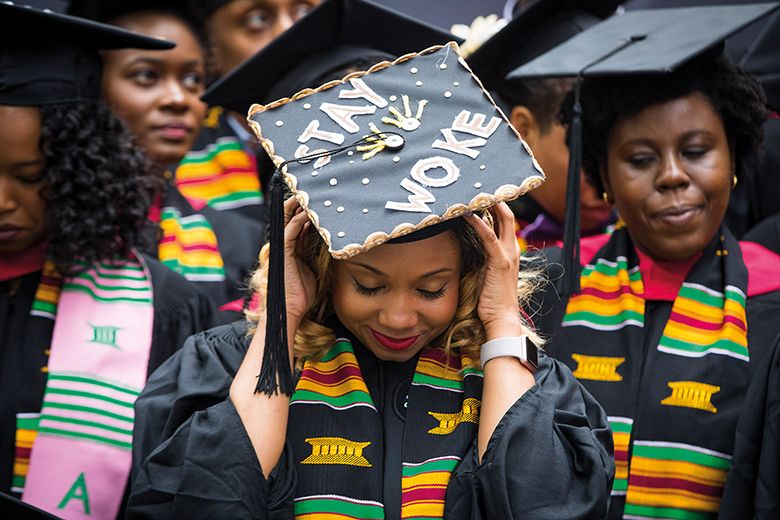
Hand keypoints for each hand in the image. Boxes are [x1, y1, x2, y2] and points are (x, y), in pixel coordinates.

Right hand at [282, 197, 316, 326]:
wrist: (293, 309)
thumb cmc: (306, 293)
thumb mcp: (318, 267)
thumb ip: (322, 253)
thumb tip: (335, 240)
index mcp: (294, 245)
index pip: (299, 219)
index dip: (309, 207)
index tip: (323, 197)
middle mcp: (287, 243)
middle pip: (291, 214)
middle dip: (302, 200)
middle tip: (317, 189)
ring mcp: (283, 246)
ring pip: (288, 217)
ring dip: (301, 204)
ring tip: (314, 193)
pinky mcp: (282, 251)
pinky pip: (291, 229)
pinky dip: (300, 219)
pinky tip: (311, 212)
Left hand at [464, 203, 522, 338]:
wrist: (501, 319)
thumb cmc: (491, 301)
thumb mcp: (486, 275)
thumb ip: (482, 261)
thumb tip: (468, 249)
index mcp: (509, 253)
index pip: (505, 222)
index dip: (496, 206)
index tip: (482, 194)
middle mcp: (511, 250)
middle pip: (507, 215)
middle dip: (496, 198)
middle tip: (481, 185)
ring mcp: (507, 255)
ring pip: (501, 220)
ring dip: (487, 205)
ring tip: (473, 192)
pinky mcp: (499, 262)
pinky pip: (489, 237)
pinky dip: (479, 223)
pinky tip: (469, 214)